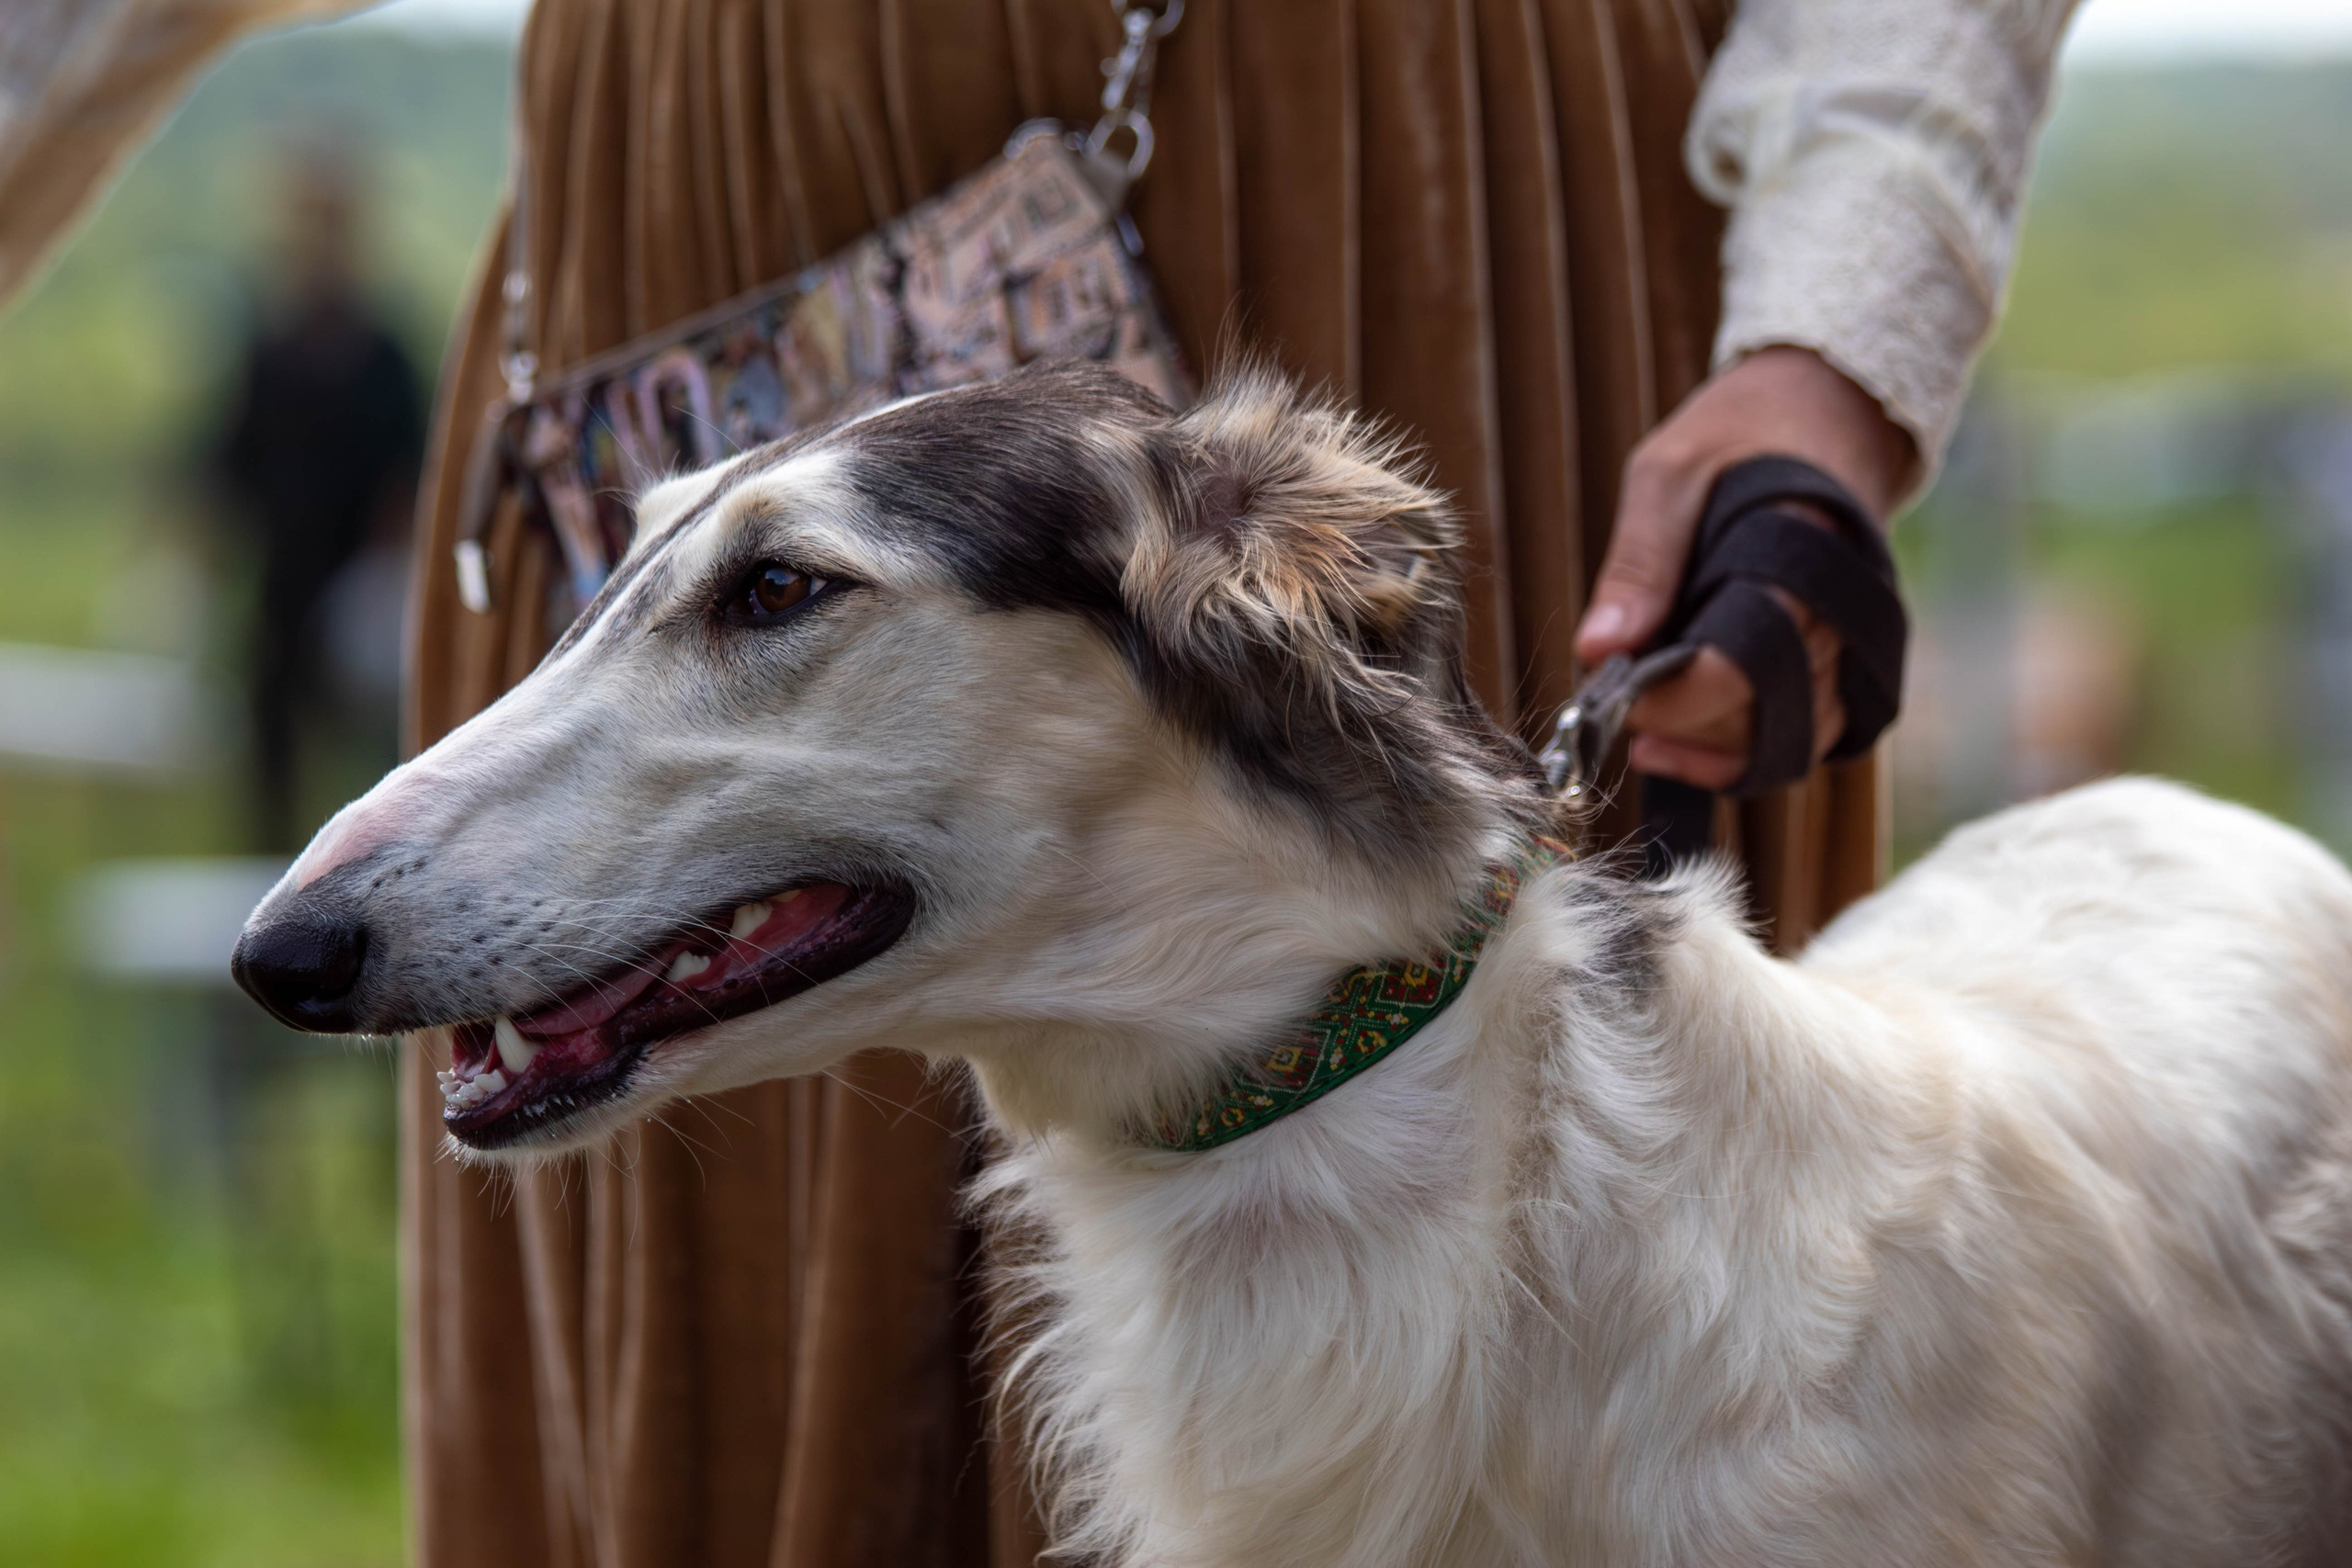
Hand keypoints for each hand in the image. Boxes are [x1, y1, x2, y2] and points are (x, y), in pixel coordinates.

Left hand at [1572, 346, 1916, 791]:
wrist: (1828, 410)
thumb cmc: (1742, 433)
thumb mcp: (1671, 471)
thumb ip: (1639, 561)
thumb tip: (1597, 649)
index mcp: (1806, 558)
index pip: (1748, 663)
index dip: (1676, 697)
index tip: (1616, 691)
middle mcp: (1845, 611)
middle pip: (1768, 713)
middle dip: (1686, 725)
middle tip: (1622, 713)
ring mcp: (1854, 643)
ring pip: (1789, 739)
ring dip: (1711, 751)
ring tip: (1644, 740)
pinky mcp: (1846, 662)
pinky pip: (1807, 736)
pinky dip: (1745, 755)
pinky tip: (1681, 750)